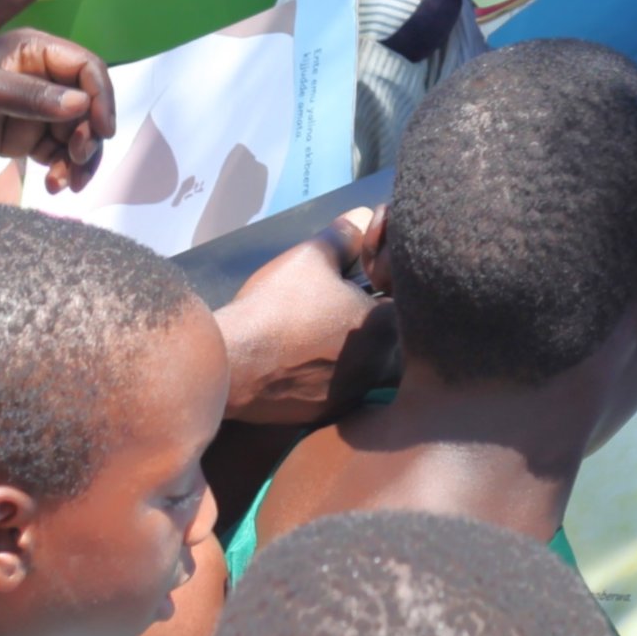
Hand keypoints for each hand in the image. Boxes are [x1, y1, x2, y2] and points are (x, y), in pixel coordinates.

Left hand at [0, 29, 115, 171]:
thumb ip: (31, 97)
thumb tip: (81, 105)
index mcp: (31, 52)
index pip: (86, 69)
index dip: (101, 97)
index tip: (102, 131)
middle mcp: (37, 78)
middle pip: (87, 105)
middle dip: (90, 135)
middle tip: (77, 160)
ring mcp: (28, 110)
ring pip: (75, 133)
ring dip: (79, 159)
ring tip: (65, 184)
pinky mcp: (17, 138)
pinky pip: (55, 153)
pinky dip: (61, 170)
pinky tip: (52, 186)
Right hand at [217, 204, 396, 422]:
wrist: (233, 365)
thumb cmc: (279, 305)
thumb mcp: (312, 257)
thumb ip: (346, 237)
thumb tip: (366, 219)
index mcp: (386, 329)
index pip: (403, 299)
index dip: (383, 282)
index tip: (363, 276)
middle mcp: (380, 369)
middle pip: (385, 335)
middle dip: (367, 317)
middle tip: (336, 302)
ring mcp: (352, 397)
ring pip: (361, 365)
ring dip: (346, 348)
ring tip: (313, 329)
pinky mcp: (325, 416)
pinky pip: (335, 388)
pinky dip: (323, 374)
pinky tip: (298, 359)